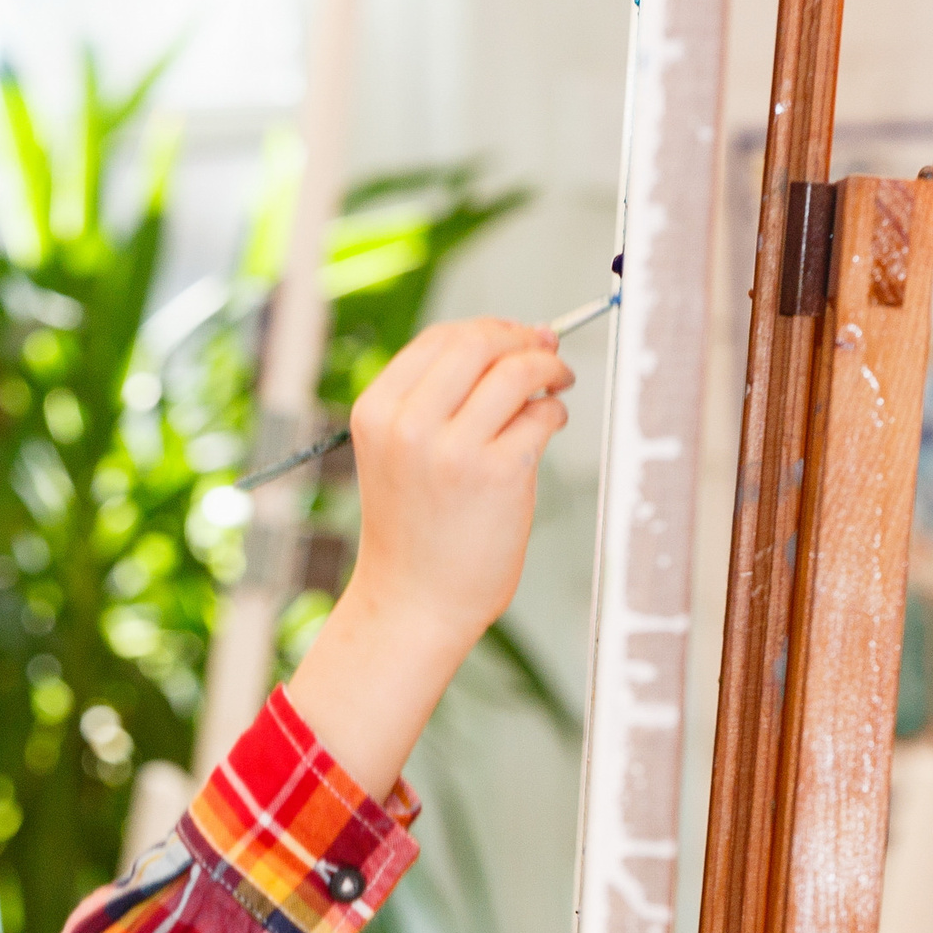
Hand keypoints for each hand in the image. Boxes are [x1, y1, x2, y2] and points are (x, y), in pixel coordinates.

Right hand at [283, 319, 572, 796]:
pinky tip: (547, 430)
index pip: (440, 338)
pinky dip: (554, 414)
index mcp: (376, 411)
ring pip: (516, 371)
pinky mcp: (498, 474)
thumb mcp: (399, 452)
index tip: (515, 338)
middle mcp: (408, 425)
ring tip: (556, 387)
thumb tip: (523, 339)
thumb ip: (440, 398)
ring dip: (549, 369)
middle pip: (479, 341)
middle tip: (545, 354)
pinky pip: (542, 416)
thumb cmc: (414, 529)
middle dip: (521, 338)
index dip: (489, 329)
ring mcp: (452, 449)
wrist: (413, 603)